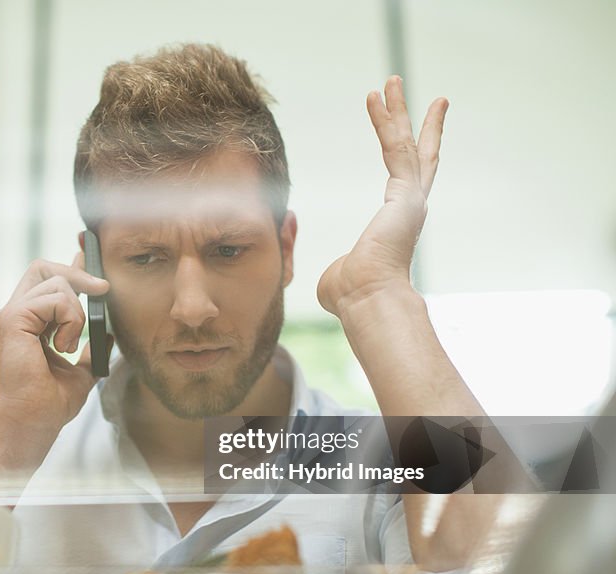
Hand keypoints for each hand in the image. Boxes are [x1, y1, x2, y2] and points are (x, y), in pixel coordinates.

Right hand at [0, 254, 109, 439]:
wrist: (33, 421)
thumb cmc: (49, 404)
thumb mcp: (81, 372)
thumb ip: (91, 351)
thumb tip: (108, 335)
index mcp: (29, 323)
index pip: (46, 279)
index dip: (71, 268)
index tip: (94, 272)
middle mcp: (17, 314)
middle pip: (43, 267)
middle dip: (77, 274)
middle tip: (102, 291)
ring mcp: (12, 315)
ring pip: (54, 281)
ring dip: (76, 312)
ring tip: (69, 345)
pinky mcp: (12, 319)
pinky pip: (53, 298)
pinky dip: (69, 319)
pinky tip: (63, 346)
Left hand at [317, 76, 447, 316]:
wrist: (368, 299)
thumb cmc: (352, 294)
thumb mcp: (339, 277)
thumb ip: (340, 268)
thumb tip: (334, 279)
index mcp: (398, 224)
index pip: (409, 179)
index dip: (415, 153)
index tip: (416, 133)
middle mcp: (411, 207)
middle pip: (420, 156)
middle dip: (420, 125)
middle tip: (432, 100)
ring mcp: (411, 199)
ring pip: (407, 144)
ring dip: (400, 112)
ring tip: (391, 82)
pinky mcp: (404, 193)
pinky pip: (394, 147)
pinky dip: (386, 121)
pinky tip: (376, 97)